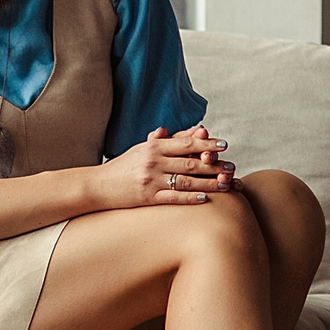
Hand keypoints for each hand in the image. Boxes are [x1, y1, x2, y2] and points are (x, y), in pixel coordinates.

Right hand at [99, 126, 235, 207]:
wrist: (98, 186)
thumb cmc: (123, 167)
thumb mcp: (142, 149)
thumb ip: (164, 140)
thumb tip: (188, 131)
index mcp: (153, 146)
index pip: (185, 144)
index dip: (206, 144)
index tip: (223, 145)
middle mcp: (153, 162)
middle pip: (190, 163)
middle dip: (214, 165)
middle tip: (232, 167)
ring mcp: (151, 180)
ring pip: (186, 181)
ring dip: (208, 183)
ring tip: (225, 184)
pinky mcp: (147, 197)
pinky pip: (173, 197)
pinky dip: (190, 198)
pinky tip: (204, 198)